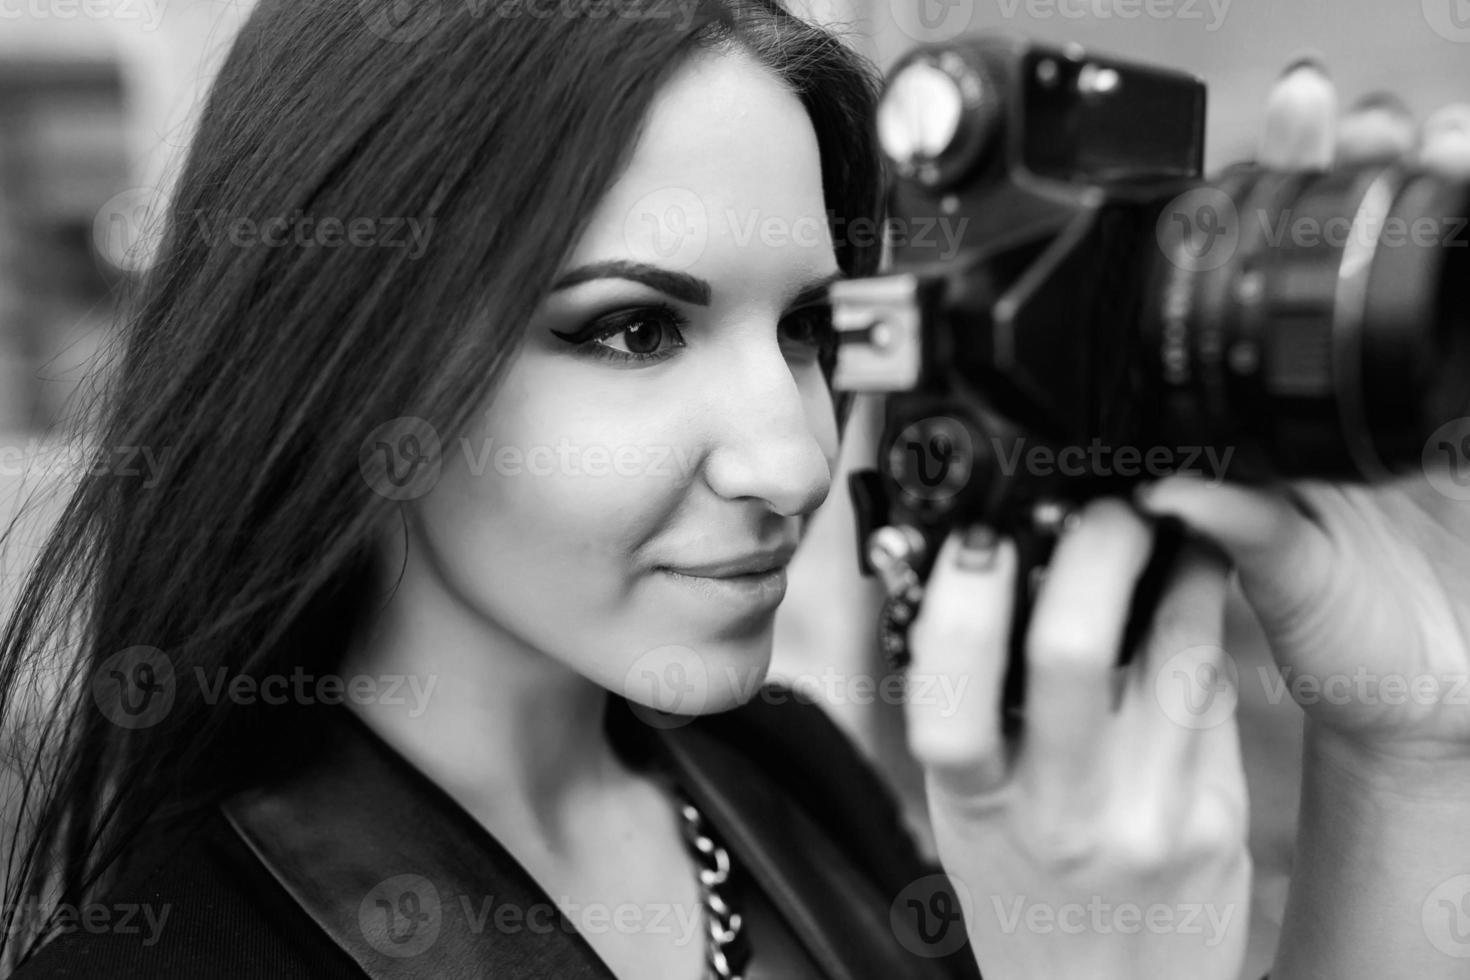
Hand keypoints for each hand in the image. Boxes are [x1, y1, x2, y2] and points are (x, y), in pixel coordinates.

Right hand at [903, 500, 1249, 979]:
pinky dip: (1198, 616)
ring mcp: (1152, 813)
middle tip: (1097, 509)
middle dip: (1088, 550)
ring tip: (1157, 522)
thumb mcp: (969, 818)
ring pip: (1172, 651)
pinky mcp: (1221, 812)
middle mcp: (1066, 813)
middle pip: (1070, 653)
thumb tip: (982, 582)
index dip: (961, 608)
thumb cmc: (1027, 896)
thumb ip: (972, 720)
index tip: (978, 540)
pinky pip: (1212, 686)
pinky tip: (1188, 584)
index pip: (952, 705)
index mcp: (978, 810)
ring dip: (1170, 563)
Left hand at [1138, 66, 1469, 767]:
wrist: (1429, 707)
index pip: (1286, 281)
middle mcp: (1360, 395)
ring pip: (1455, 281)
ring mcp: (1437, 406)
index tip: (1292, 125)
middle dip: (1383, 170)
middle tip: (1381, 117)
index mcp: (1291, 417)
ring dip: (1465, 203)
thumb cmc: (1340, 647)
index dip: (1291, 200)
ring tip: (1457, 140)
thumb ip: (1244, 535)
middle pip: (1377, 254)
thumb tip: (1171, 488)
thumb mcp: (1287, 584)